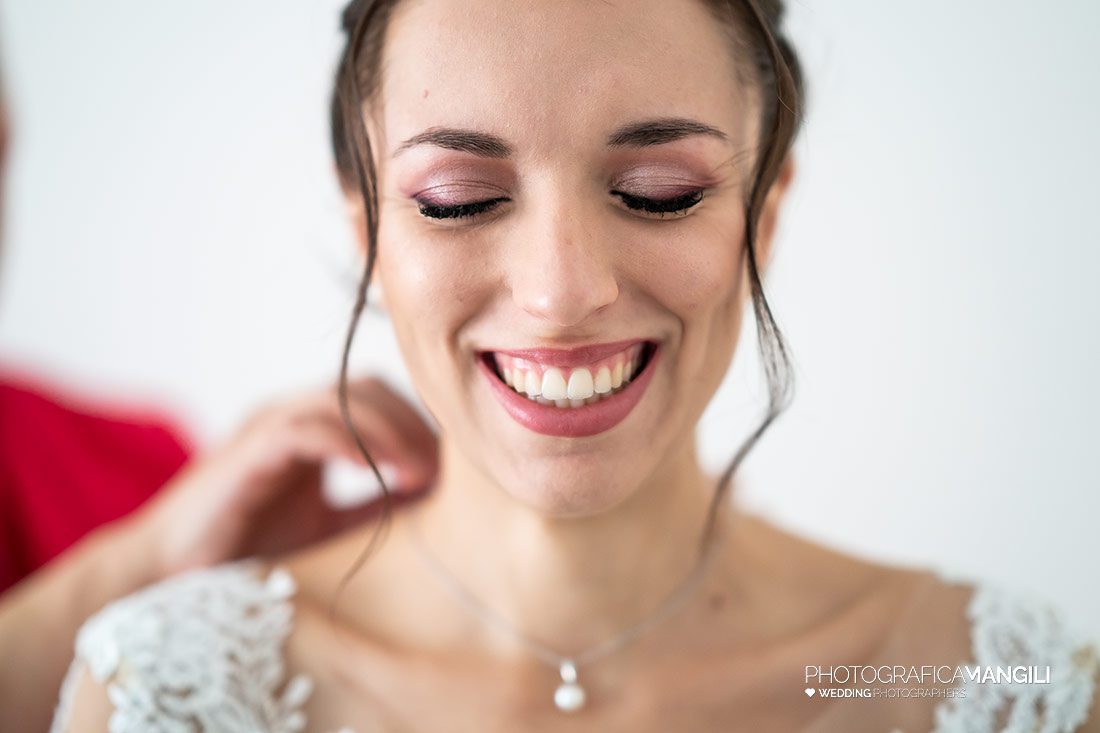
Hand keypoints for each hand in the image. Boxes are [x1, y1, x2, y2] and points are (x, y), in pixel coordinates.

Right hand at [130, 375, 437, 576]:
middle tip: (444, 471)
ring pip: (342, 400)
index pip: (378, 397)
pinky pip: (304, 430)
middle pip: (368, 388)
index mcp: (312, 428)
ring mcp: (268, 428)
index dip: (419, 423)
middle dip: (413, 424)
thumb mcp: (331, 525)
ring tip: (420, 476)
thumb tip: (440, 497)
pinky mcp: (248, 452)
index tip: (452, 466)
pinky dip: (346, 444)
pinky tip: (377, 472)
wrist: (170, 575)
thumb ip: (376, 504)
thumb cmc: (250, 552)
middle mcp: (292, 417)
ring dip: (390, 433)